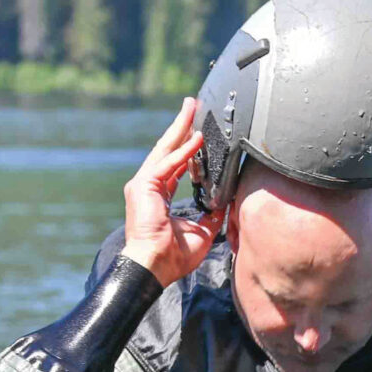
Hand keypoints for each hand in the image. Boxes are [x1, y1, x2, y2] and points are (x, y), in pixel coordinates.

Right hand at [119, 98, 222, 287]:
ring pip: (166, 149)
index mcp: (159, 194)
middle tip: (192, 105)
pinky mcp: (144, 186)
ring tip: (191, 107)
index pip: (175, 164)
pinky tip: (196, 137)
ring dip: (180, 127)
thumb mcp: (202, 231)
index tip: (199, 132)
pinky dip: (183, 151)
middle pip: (168, 149)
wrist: (155, 267)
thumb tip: (228, 202)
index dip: (187, 147)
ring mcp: (144, 184)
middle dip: (181, 126)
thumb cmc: (174, 255)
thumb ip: (212, 213)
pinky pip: (168, 163)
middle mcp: (149, 185)